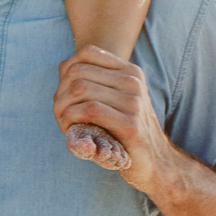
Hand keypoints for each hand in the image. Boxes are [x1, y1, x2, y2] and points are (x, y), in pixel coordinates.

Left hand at [53, 44, 174, 192]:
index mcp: (130, 72)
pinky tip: (68, 128)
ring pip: (80, 88)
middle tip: (60, 112)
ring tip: (63, 121)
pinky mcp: (130, 124)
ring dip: (61, 107)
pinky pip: (89, 109)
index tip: (64, 93)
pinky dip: (70, 118)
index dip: (65, 71)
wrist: (156, 162)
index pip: (87, 53)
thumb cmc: (125, 131)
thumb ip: (94, 82)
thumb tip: (64, 66)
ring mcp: (134, 102)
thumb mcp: (115, 100)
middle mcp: (133, 82)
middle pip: (77, 71)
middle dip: (60, 92)